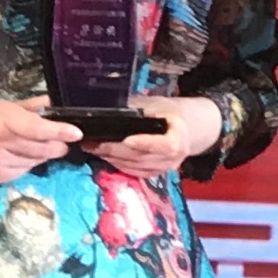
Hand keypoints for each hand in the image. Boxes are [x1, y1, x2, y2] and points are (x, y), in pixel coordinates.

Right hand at [0, 100, 81, 185]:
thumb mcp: (2, 107)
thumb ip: (32, 107)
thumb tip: (59, 103)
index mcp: (1, 119)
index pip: (36, 128)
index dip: (58, 131)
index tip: (76, 133)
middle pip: (42, 148)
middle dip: (56, 145)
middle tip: (58, 140)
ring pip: (36, 162)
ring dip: (41, 155)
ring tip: (27, 145)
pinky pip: (23, 172)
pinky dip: (27, 164)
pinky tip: (15, 156)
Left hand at [79, 93, 220, 179]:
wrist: (184, 127)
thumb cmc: (167, 112)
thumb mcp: (155, 104)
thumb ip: (136, 109)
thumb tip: (109, 110)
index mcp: (179, 136)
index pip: (165, 145)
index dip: (145, 144)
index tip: (126, 140)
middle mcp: (175, 156)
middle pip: (143, 157)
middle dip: (115, 150)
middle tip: (92, 143)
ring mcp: (165, 167)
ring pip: (135, 167)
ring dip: (112, 158)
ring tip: (92, 148)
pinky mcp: (155, 173)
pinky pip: (134, 172)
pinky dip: (117, 164)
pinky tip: (104, 155)